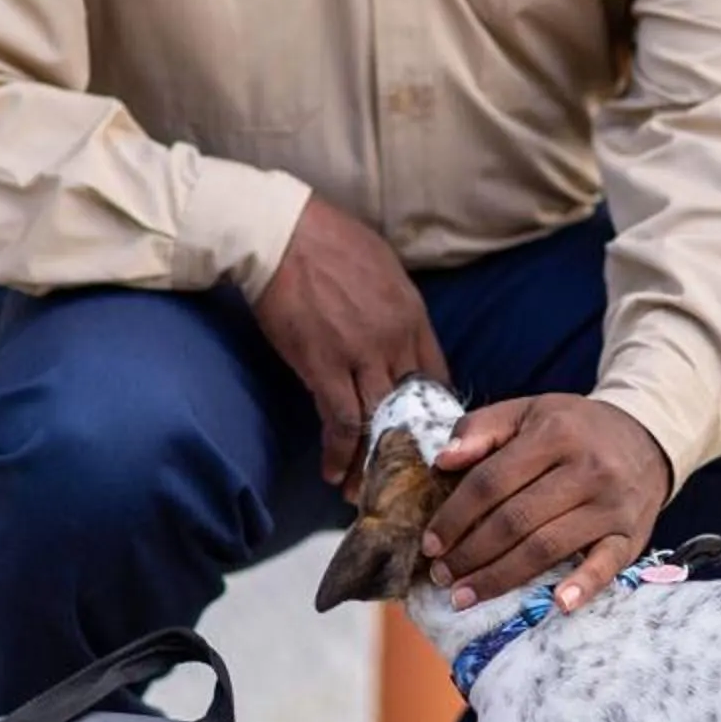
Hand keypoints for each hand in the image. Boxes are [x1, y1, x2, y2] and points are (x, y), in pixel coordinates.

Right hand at [251, 194, 450, 485]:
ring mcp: (362, 356)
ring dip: (375, 459)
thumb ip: (396, 306)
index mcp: (413, 315)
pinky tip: (334, 472)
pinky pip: (341, 420)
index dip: (432, 412)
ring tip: (367, 489)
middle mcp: (396, 340)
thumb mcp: (384, 267)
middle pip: (414, 407)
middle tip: (405, 477)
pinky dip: (340, 451)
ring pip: (380, 421)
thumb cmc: (328, 240)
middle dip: (410, 446)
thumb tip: (397, 330)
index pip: (437, 377)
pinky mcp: (323, 367)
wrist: (283, 232)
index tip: (425, 436)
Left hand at [421, 395, 673, 611]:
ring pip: (546, 547)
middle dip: (471, 553)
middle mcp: (587, 468)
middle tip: (442, 576)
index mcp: (554, 434)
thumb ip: (480, 429)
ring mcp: (611, 505)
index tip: (431, 543)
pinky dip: (583, 586)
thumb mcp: (527, 412)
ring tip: (466, 595)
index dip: (455, 516)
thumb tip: (442, 461)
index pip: (492, 481)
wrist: (646, 437)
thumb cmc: (574, 429)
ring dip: (501, 577)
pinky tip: (557, 604)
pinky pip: (606, 565)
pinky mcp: (631, 535)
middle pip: (515, 520)